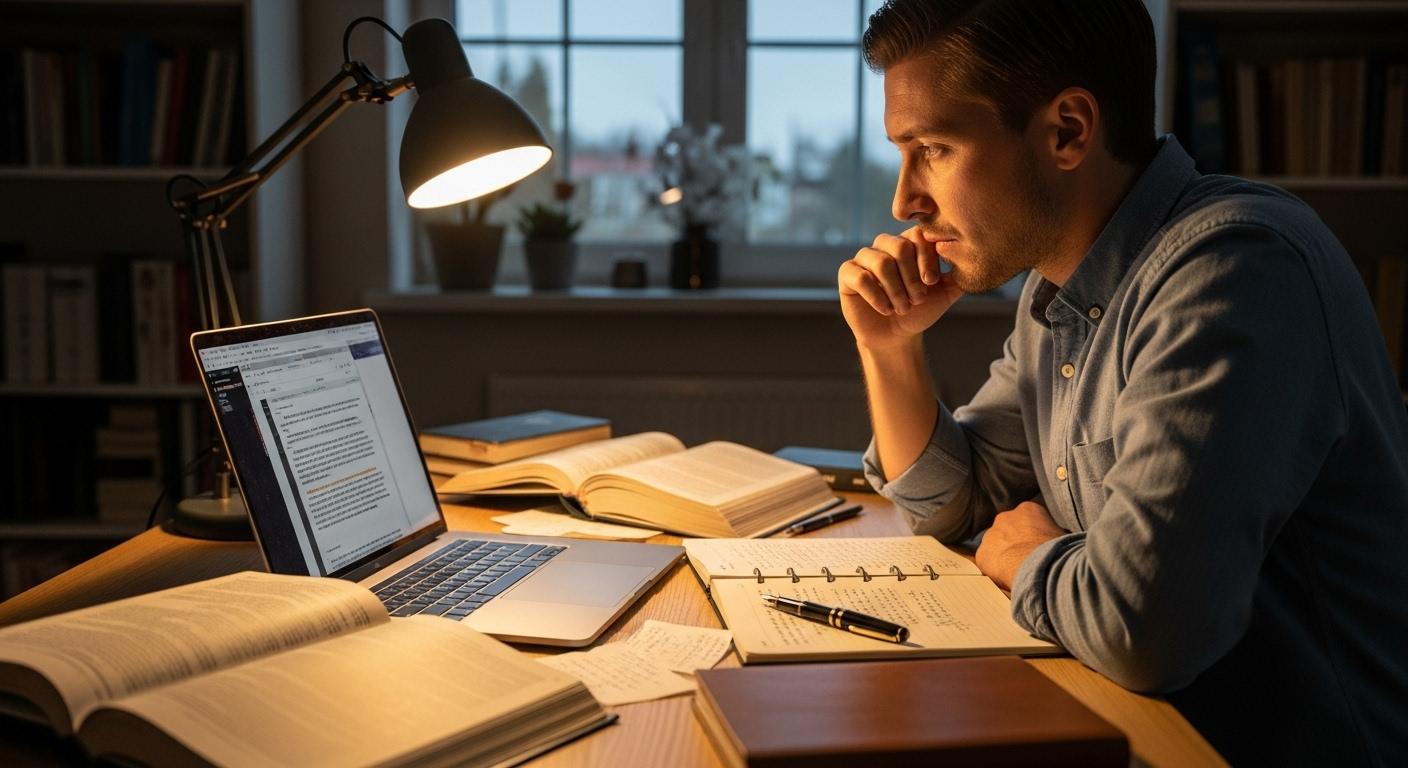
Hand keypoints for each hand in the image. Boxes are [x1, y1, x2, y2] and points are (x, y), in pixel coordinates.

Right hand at [838, 227, 964, 349]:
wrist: (896, 335)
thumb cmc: (920, 310)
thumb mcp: (945, 293)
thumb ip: (959, 274)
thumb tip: (973, 258)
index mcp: (910, 242)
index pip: (919, 235)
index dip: (926, 258)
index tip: (932, 281)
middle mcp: (886, 245)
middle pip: (900, 247)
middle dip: (911, 278)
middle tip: (917, 299)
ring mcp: (865, 258)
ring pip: (881, 262)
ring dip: (896, 290)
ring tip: (902, 308)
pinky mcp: (847, 274)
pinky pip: (860, 276)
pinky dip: (876, 296)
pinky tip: (885, 309)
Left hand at [975, 501, 1066, 591]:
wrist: (1041, 567)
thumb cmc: (1058, 552)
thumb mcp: (1062, 537)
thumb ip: (1053, 534)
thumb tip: (1057, 541)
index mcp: (1028, 510)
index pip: (1027, 520)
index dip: (1032, 536)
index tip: (1037, 548)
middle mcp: (1005, 518)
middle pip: (1007, 531)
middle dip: (1014, 544)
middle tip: (1025, 560)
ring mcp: (990, 535)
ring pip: (995, 547)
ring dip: (1003, 557)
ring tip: (1017, 572)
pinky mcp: (982, 554)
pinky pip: (987, 563)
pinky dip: (995, 572)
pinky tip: (1007, 579)